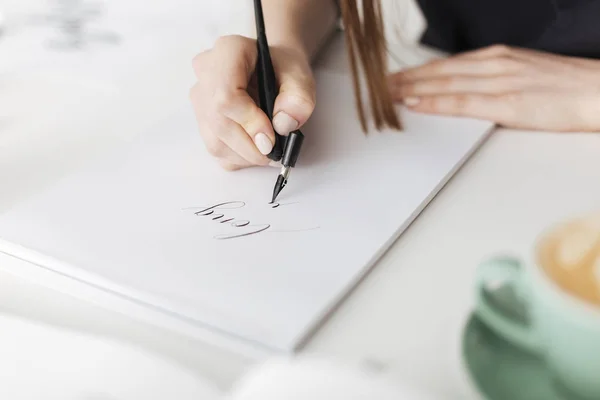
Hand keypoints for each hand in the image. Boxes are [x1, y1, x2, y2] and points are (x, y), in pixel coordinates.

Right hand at [190, 35, 315, 169]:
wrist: (274, 69)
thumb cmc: (284, 69)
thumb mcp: (301, 77)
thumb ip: (299, 98)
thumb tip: (283, 125)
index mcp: (227, 51)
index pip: (226, 96)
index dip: (249, 123)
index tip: (272, 138)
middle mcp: (205, 73)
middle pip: (219, 122)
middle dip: (250, 146)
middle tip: (276, 152)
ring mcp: (199, 98)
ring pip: (215, 141)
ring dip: (246, 155)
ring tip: (270, 149)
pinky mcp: (202, 120)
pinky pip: (216, 149)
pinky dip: (239, 157)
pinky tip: (255, 146)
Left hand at [388, 45, 599, 131]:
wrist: (597, 91)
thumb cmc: (562, 86)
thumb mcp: (521, 72)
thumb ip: (490, 79)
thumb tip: (462, 88)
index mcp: (496, 58)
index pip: (445, 65)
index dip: (414, 72)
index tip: (391, 78)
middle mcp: (493, 64)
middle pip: (438, 72)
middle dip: (403, 79)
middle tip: (376, 87)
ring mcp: (499, 81)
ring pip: (444, 82)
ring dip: (410, 88)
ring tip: (385, 95)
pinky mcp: (507, 102)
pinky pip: (463, 101)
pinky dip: (436, 101)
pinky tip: (416, 103)